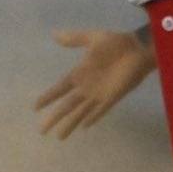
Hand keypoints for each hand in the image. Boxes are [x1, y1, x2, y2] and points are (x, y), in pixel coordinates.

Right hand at [35, 28, 156, 139]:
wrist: (137, 49)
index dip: (48, 97)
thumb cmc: (115, 43)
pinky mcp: (112, 98)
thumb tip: (54, 35)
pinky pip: (99, 111)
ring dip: (70, 123)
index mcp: (79, 73)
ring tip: (59, 137)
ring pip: (80, 112)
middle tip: (42, 131)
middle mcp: (86, 87)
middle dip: (54, 117)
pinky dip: (92, 119)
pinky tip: (83, 127)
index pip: (60, 89)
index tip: (35, 107)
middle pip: (66, 106)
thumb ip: (74, 39)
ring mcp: (98, 94)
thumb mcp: (92, 38)